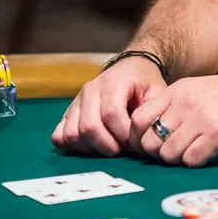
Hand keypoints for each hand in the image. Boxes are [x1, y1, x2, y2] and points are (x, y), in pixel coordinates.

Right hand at [52, 56, 166, 155]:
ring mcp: (77, 101)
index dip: (123, 135)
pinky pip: (59, 136)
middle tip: (123, 150)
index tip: (135, 143)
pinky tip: (92, 146)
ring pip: (73, 134)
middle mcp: (90, 90)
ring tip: (110, 147)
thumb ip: (154, 111)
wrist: (131, 68)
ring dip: (92, 149)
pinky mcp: (69, 112)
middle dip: (108, 146)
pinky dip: (73, 146)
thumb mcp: (158, 91)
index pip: (111, 114)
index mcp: (113, 82)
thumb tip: (148, 136)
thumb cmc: (145, 82)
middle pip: (89, 127)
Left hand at [128, 66, 217, 166]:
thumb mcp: (204, 89)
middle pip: (149, 141)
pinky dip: (196, 162)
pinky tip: (210, 153)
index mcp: (179, 90)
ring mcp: (200, 119)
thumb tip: (156, 131)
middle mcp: (185, 103)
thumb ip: (180, 105)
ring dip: (179, 159)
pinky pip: (190, 161)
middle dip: (158, 153)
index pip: (137, 119)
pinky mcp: (217, 135)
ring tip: (196, 152)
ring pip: (167, 154)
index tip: (155, 144)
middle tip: (175, 154)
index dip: (141, 137)